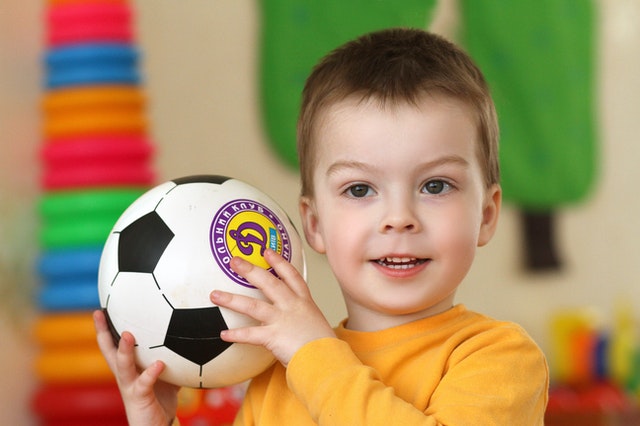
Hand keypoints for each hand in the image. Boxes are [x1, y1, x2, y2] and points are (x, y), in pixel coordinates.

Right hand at [94, 310, 179, 425]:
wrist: (156, 425)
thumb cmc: (160, 397)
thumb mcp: (166, 373)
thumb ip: (172, 356)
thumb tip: (188, 335)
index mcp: (128, 367)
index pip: (113, 344)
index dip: (104, 327)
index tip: (100, 308)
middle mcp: (124, 376)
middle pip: (108, 351)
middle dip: (103, 332)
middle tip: (100, 313)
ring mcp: (129, 387)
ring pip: (122, 366)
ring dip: (124, 350)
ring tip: (127, 334)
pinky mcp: (139, 399)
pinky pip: (143, 384)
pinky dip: (151, 374)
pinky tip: (159, 364)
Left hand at [211, 248, 335, 365]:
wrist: (327, 359)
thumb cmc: (322, 346)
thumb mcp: (315, 323)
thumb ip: (300, 318)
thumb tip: (289, 322)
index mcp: (304, 302)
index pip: (291, 275)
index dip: (278, 262)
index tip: (267, 251)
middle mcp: (292, 306)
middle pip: (269, 282)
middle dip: (250, 270)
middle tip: (235, 261)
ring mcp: (282, 320)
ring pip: (253, 305)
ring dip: (231, 299)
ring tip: (215, 295)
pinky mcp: (274, 336)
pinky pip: (250, 334)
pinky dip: (236, 335)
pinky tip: (223, 334)